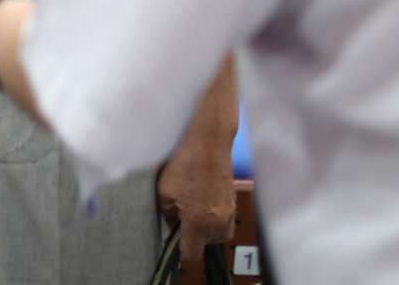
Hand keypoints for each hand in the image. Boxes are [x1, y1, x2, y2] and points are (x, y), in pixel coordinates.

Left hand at [157, 139, 235, 263]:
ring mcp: (228, 215)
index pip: (191, 255)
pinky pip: (224, 223)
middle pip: (205, 247)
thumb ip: (168, 216)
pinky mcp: (234, 205)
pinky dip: (214, 220)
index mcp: (197, 223)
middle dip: (192, 239)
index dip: (180, 255)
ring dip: (205, 231)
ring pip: (217, 236)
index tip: (173, 246)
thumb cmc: (182, 165)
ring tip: (192, 211)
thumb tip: (173, 226)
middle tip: (179, 220)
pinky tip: (202, 202)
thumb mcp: (164, 193)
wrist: (209, 144)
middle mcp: (217, 224)